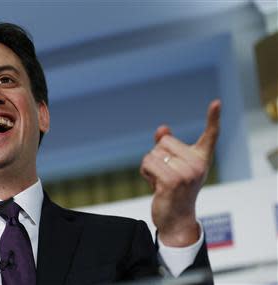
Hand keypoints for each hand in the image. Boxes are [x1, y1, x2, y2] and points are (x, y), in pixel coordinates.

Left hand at [140, 99, 220, 246]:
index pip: (210, 135)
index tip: (216, 102)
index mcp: (201, 158)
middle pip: (164, 141)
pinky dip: (145, 172)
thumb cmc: (174, 190)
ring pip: (153, 153)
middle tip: (166, 175)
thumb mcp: (173, 166)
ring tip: (161, 181)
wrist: (176, 219)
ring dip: (150, 166)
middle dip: (157, 155)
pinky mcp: (172, 181)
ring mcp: (186, 173)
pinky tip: (154, 185)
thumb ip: (167, 146)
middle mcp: (197, 164)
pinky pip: (148, 163)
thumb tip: (163, 128)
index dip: (213, 118)